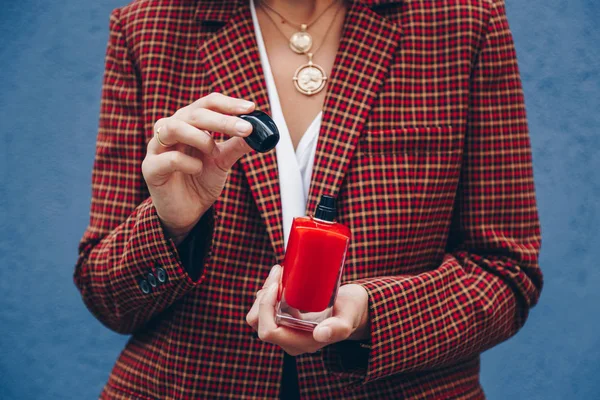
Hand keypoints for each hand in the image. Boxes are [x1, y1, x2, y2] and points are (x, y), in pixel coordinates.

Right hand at [142, 93, 254, 243]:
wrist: (186, 212)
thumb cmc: (200, 180)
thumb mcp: (222, 161)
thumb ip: (237, 146)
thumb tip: (260, 134)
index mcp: (189, 123)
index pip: (207, 104)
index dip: (228, 104)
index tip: (251, 108)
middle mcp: (171, 129)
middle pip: (193, 113)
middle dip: (222, 120)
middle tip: (246, 129)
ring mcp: (157, 148)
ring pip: (172, 127)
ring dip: (198, 136)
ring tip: (213, 150)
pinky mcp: (151, 168)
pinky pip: (167, 158)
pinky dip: (187, 162)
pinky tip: (198, 169)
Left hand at [246, 265, 369, 355]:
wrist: (353, 309)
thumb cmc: (352, 312)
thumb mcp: (348, 318)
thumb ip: (337, 328)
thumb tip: (319, 334)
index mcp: (300, 343)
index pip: (268, 331)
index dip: (266, 308)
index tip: (277, 285)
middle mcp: (288, 339)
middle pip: (257, 322)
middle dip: (262, 296)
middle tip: (278, 272)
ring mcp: (285, 329)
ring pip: (258, 313)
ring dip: (263, 291)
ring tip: (278, 272)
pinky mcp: (284, 318)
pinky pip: (265, 307)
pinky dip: (268, 291)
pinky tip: (280, 277)